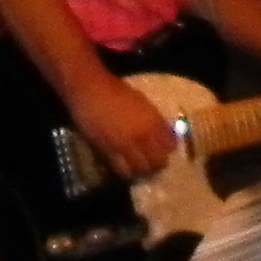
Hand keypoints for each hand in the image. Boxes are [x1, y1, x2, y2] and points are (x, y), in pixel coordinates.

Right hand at [69, 77, 183, 181]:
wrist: (90, 89)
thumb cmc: (115, 90)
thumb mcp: (141, 102)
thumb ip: (152, 118)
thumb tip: (160, 132)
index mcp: (154, 121)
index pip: (170, 145)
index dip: (168, 151)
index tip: (164, 152)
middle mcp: (144, 135)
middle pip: (158, 161)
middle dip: (156, 164)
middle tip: (152, 164)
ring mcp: (127, 144)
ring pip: (141, 168)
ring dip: (141, 170)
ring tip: (138, 168)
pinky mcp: (110, 151)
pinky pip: (122, 168)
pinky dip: (126, 171)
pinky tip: (124, 167)